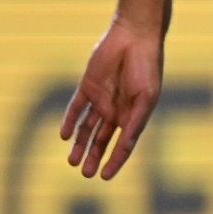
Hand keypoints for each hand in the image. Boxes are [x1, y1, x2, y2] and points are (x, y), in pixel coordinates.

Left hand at [60, 16, 163, 179]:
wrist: (134, 36)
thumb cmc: (147, 66)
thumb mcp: (146, 98)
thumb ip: (135, 121)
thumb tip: (125, 145)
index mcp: (133, 115)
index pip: (122, 144)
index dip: (115, 161)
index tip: (105, 177)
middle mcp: (116, 110)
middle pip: (102, 140)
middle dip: (94, 157)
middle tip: (86, 174)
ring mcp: (100, 98)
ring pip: (86, 128)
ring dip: (80, 145)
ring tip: (72, 162)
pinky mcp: (87, 86)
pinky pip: (76, 107)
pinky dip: (70, 121)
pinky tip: (65, 135)